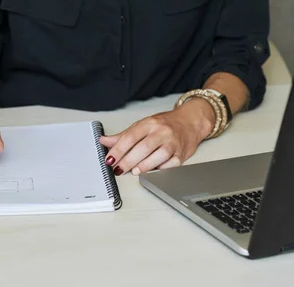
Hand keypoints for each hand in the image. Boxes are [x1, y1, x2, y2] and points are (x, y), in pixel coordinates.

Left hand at [100, 99, 214, 175]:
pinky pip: (169, 165)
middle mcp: (162, 132)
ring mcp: (173, 143)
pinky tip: (151, 171)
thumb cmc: (165, 124)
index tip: (109, 159)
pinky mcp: (181, 154)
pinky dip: (159, 170)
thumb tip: (104, 141)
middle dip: (128, 161)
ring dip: (143, 166)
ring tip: (134, 171)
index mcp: (150, 123)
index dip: (118, 149)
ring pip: (157, 157)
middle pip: (143, 148)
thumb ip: (124, 136)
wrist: (190, 122)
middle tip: (118, 169)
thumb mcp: (143, 125)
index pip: (130, 137)